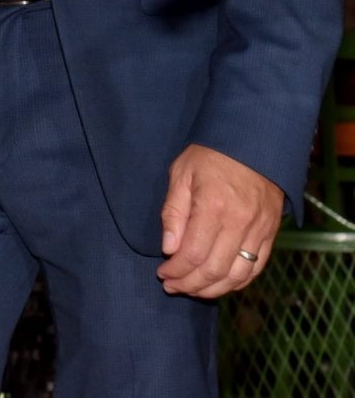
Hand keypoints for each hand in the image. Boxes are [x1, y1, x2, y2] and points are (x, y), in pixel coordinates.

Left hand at [157, 144, 281, 296]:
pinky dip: (237, 282)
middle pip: (215, 270)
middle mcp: (240, 223)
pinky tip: (220, 284)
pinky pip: (256, 268)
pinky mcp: (271, 234)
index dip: (176, 271)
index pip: (193, 254)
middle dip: (190, 285)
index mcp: (213, 207)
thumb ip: (173, 212)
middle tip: (172, 286)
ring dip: (213, 289)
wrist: (254, 144)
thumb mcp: (181, 174)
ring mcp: (259, 231)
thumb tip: (169, 248)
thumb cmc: (211, 156)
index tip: (162, 274)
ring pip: (238, 275)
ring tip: (192, 289)